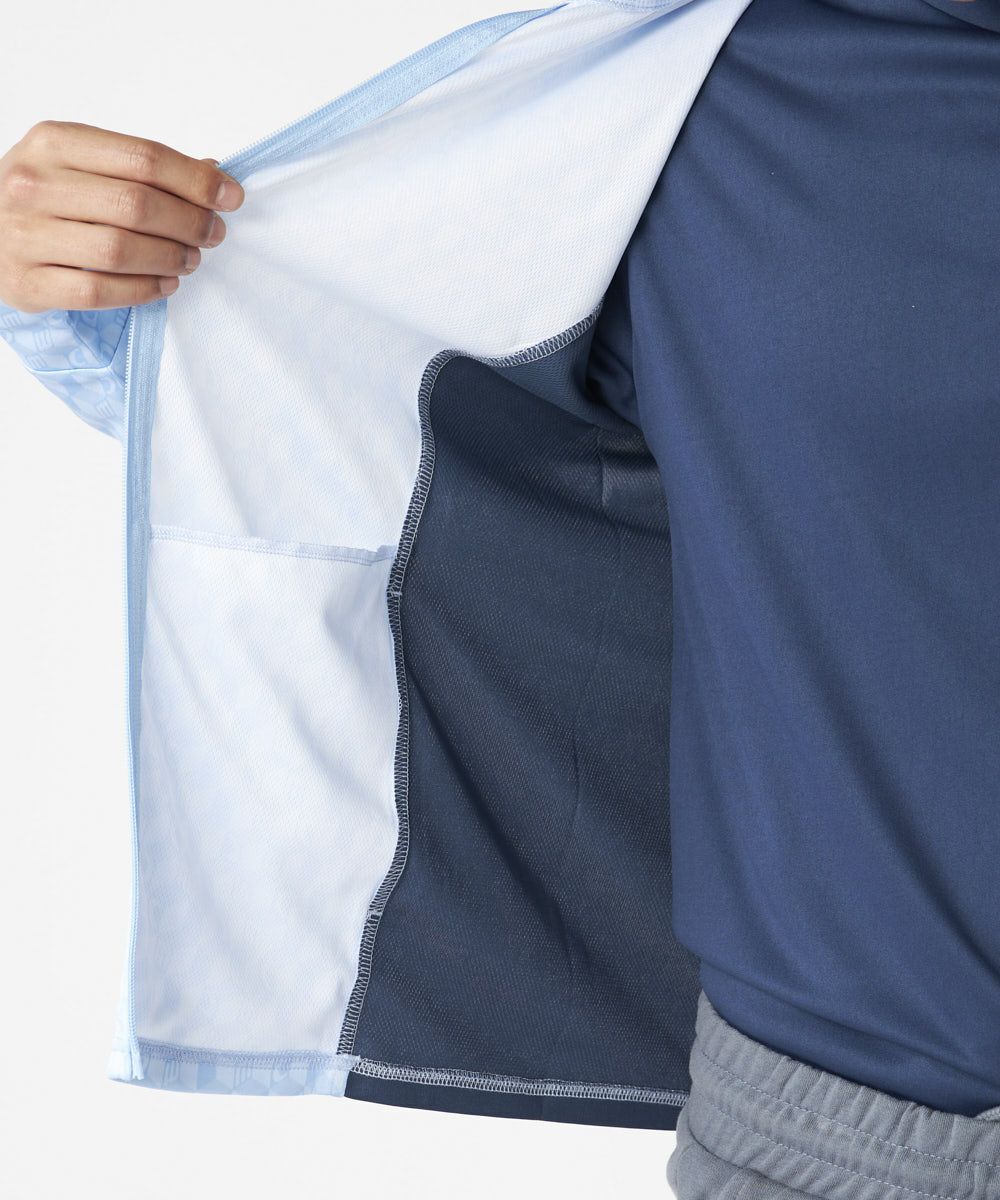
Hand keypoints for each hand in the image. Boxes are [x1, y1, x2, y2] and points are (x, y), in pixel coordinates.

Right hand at [0, 121, 243, 312]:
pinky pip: (98, 292)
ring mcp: (24, 235)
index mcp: (53, 142)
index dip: (196, 180)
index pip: (143, 157)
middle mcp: (32, 184)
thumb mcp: (81, 163)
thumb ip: (141, 167)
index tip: (230, 197)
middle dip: (188, 222)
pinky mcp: (25, 283)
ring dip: (169, 258)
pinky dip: (143, 290)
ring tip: (190, 260)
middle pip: (136, 204)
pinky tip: (164, 285)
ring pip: (119, 250)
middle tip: (212, 234)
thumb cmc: (44, 196)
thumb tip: (213, 172)